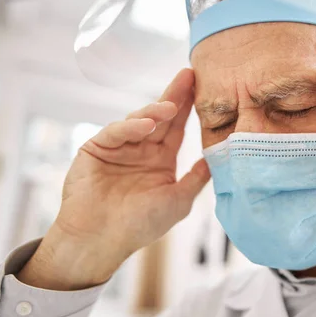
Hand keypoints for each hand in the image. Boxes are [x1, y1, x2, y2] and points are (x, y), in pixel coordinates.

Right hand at [17, 69, 210, 290]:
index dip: (188, 107)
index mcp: (160, 160)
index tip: (201, 86)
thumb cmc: (140, 225)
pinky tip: (146, 125)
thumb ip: (197, 177)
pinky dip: (130, 126)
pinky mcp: (96, 148)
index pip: (177, 127)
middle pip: (160, 116)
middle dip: (175, 96)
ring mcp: (119, 147)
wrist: (101, 241)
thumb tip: (219, 157)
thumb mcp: (178, 201)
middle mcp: (141, 149)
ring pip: (138, 120)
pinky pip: (115, 132)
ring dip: (155, 111)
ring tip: (171, 106)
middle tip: (189, 75)